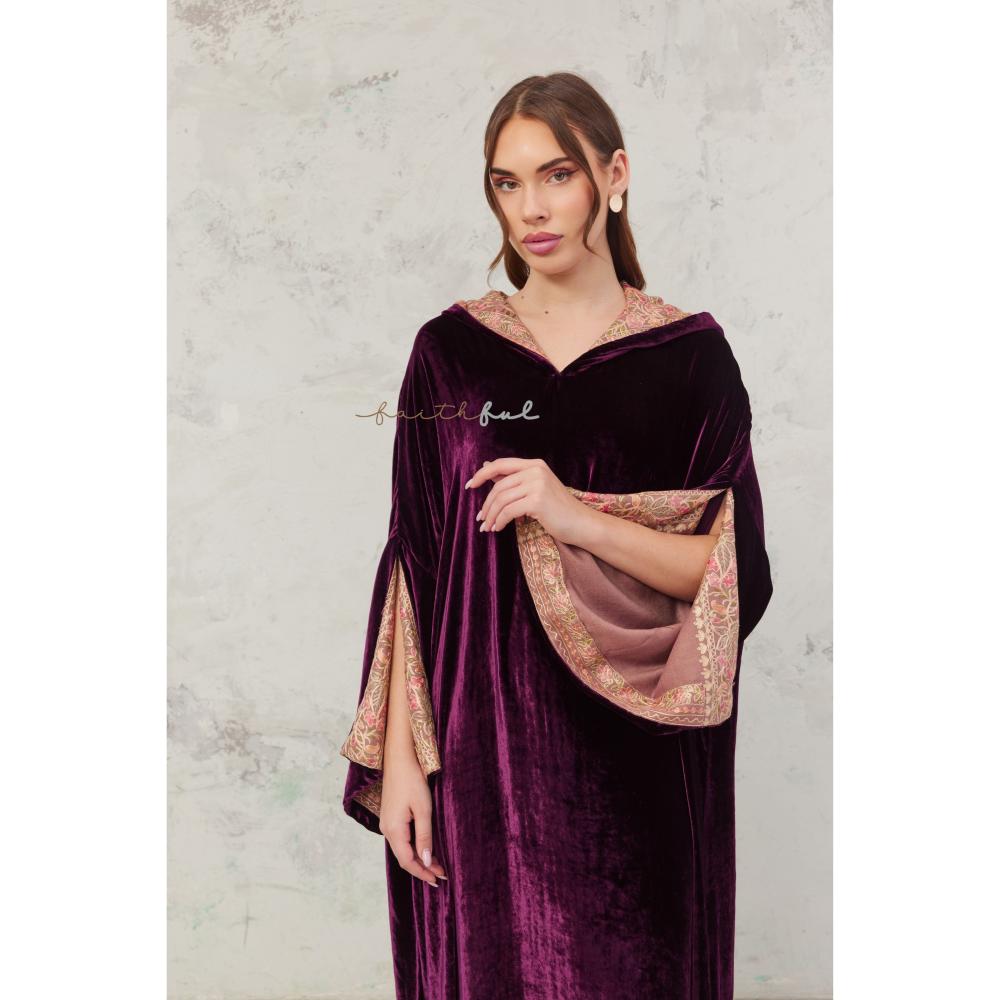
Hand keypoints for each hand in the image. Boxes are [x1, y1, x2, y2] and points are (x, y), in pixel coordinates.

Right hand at [379, 752, 448, 887]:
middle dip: (422, 868)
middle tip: (441, 875)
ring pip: (402, 849)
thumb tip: (426, 860)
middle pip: (404, 858)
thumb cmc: (412, 780)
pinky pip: (401, 840)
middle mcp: (387, 830)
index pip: (407, 861)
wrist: (399, 758)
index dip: (422, 872)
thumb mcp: (423, 809)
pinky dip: (413, 848)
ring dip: (418, 858)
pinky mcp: (390, 817)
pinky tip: (424, 848)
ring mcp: (387, 823)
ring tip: (436, 865)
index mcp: (394, 829)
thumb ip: (424, 835)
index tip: (438, 880)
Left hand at [465, 457, 589, 544]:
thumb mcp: (535, 488)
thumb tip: (487, 466)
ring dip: (491, 515)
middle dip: (486, 504)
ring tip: (487, 527)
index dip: (482, 474)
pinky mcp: (537, 501)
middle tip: (480, 518)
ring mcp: (537, 484)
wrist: (581, 523)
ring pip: (501, 499)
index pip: (501, 464)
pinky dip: (500, 521)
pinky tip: (498, 529)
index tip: (469, 486)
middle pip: (498, 486)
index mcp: (534, 464)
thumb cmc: (558, 509)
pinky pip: (508, 511)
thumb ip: (512, 478)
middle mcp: (535, 470)